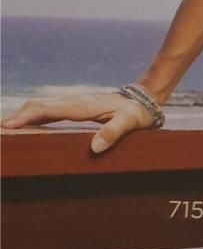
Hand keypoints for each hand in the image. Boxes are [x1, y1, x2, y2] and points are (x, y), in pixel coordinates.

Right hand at [0, 89, 161, 154]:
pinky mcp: (73, 107)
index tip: (8, 126)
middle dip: (16, 116)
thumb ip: (114, 133)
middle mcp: (72, 102)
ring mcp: (72, 103)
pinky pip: (47, 110)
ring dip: (21, 115)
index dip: (26, 117)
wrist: (142, 101)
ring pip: (40, 107)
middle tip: (0, 129)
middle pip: (37, 106)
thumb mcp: (129, 124)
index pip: (47, 110)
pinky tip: (23, 124)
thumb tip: (95, 147)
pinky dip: (32, 115)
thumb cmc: (135, 114)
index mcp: (81, 106)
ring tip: (4, 128)